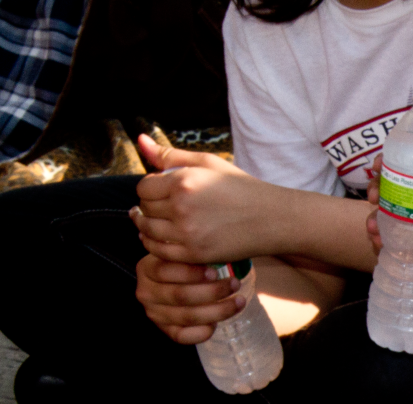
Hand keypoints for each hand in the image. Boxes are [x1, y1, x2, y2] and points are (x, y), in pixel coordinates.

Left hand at [133, 134, 268, 263]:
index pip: (144, 187)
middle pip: (145, 209)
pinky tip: (163, 239)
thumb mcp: (208, 163)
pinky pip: (160, 251)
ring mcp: (188, 234)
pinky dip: (156, 245)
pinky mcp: (195, 254)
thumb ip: (170, 154)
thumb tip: (140, 140)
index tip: (162, 191)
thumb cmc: (241, 188)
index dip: (150, 188)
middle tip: (161, 207)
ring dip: (148, 226)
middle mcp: (181, 208)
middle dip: (150, 207)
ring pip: (148, 230)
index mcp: (183, 182)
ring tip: (158, 222)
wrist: (272, 219)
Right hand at [135, 252, 241, 344]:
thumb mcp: (181, 254)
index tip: (215, 272)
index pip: (165, 271)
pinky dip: (202, 332)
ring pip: (186, 316)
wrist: (174, 283)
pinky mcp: (165, 330)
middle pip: (179, 295)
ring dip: (217, 311)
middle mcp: (146, 293)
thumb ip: (190, 254)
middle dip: (212, 291)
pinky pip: (182, 336)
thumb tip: (216, 253)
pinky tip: (217, 324)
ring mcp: (154, 313)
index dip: (191, 273)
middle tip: (235, 284)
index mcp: (146, 269)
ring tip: (239, 301)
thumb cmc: (184, 265)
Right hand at [364, 155, 412, 265]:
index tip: (378, 166)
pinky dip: (383, 239)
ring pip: (385, 212)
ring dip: (373, 219)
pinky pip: (394, 235)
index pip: (399, 162)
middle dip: (374, 190)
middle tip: (374, 198)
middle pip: (386, 186)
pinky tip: (379, 243)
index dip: (384, 162)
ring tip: (374, 228)